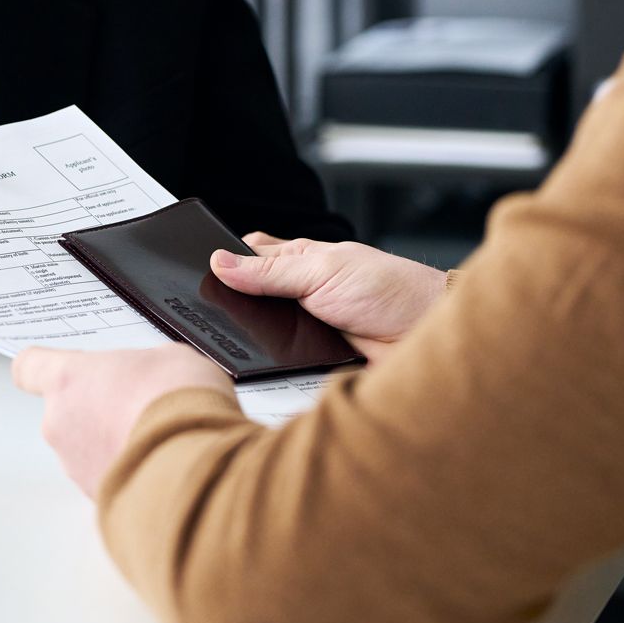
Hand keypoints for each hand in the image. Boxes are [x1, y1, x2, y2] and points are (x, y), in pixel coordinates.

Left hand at [12, 344, 232, 498]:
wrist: (194, 462)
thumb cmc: (176, 404)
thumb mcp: (167, 358)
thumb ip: (141, 365)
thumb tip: (151, 375)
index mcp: (68, 380)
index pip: (29, 367)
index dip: (44, 367)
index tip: (59, 367)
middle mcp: (61, 424)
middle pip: (67, 410)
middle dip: (99, 408)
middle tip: (138, 403)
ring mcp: (76, 466)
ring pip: (86, 448)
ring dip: (113, 442)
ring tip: (157, 437)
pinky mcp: (96, 497)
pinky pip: (108, 477)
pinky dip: (129, 471)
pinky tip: (161, 462)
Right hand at [211, 240, 446, 364]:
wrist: (428, 335)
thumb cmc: (390, 289)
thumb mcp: (323, 270)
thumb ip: (271, 271)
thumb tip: (221, 262)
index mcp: (297, 261)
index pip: (247, 255)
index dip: (223, 261)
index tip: (196, 269)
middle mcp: (298, 293)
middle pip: (248, 299)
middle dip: (230, 306)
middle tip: (206, 311)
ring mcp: (303, 327)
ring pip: (260, 335)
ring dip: (251, 339)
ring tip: (232, 341)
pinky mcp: (312, 360)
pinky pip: (280, 364)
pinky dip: (271, 366)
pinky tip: (263, 367)